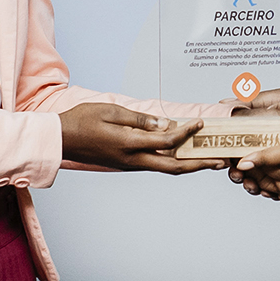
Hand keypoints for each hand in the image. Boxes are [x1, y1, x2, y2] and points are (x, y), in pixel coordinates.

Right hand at [59, 103, 222, 173]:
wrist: (59, 140)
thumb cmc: (82, 120)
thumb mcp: (111, 111)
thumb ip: (139, 119)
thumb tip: (164, 125)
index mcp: (129, 144)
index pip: (166, 140)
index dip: (186, 132)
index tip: (200, 123)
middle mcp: (133, 160)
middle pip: (173, 166)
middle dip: (199, 164)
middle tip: (220, 161)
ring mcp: (130, 165)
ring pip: (165, 169)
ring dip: (188, 165)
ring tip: (208, 160)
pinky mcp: (127, 164)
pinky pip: (155, 165)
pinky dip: (172, 161)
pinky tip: (182, 154)